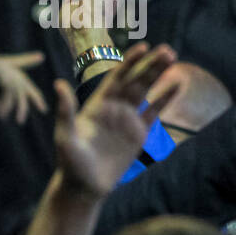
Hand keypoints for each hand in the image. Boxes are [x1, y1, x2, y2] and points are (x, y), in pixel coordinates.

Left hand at [53, 42, 176, 198]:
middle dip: (150, 65)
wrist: (85, 187)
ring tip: (173, 56)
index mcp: (96, 105)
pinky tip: (177, 84)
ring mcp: (127, 119)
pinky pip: (154, 111)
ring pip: (146, 91)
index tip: (143, 47)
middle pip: (135, 80)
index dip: (129, 62)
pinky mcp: (138, 133)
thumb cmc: (70, 163)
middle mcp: (113, 108)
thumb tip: (58, 83)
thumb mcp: (65, 136)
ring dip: (158, 74)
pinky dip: (165, 98)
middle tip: (167, 50)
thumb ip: (65, 111)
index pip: (116, 77)